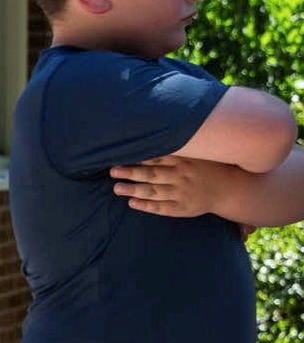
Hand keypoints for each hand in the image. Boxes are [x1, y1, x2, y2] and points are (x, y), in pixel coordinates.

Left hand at [109, 154, 243, 216]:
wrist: (230, 188)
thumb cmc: (206, 167)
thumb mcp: (196, 153)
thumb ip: (176, 147)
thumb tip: (150, 134)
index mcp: (184, 161)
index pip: (156, 158)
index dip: (137, 158)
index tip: (119, 155)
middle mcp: (181, 177)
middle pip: (152, 175)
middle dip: (131, 172)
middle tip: (112, 171)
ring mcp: (182, 194)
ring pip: (154, 192)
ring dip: (134, 190)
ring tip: (116, 188)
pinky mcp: (183, 208)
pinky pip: (162, 208)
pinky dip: (146, 206)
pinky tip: (132, 203)